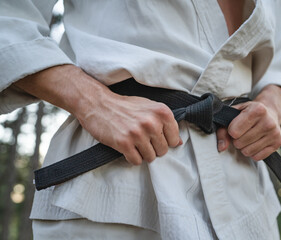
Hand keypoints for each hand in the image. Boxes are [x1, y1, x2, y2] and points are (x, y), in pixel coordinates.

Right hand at [14, 65, 181, 164]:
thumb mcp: (149, 108)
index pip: (174, 139)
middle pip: (163, 151)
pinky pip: (136, 161)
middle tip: (142, 141)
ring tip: (134, 144)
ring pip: (150, 158)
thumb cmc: (125, 106)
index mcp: (161, 112)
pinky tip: (127, 148)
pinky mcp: (124, 143)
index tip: (156, 137)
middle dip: (154, 149)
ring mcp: (138, 133)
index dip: (166, 141)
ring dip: (143, 154)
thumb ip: (165, 124)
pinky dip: (132, 158)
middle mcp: (152, 122)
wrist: (98, 104)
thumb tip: (179, 142)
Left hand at [216, 85, 280, 160]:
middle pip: (240, 143)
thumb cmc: (248, 112)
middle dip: (237, 140)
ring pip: (248, 152)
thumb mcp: (234, 114)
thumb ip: (223, 130)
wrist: (270, 111)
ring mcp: (274, 133)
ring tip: (248, 137)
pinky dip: (253, 152)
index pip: (234, 131)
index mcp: (257, 110)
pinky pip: (257, 157)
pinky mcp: (277, 143)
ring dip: (244, 147)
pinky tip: (255, 142)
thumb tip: (222, 147)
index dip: (231, 131)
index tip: (235, 126)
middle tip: (242, 132)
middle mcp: (268, 122)